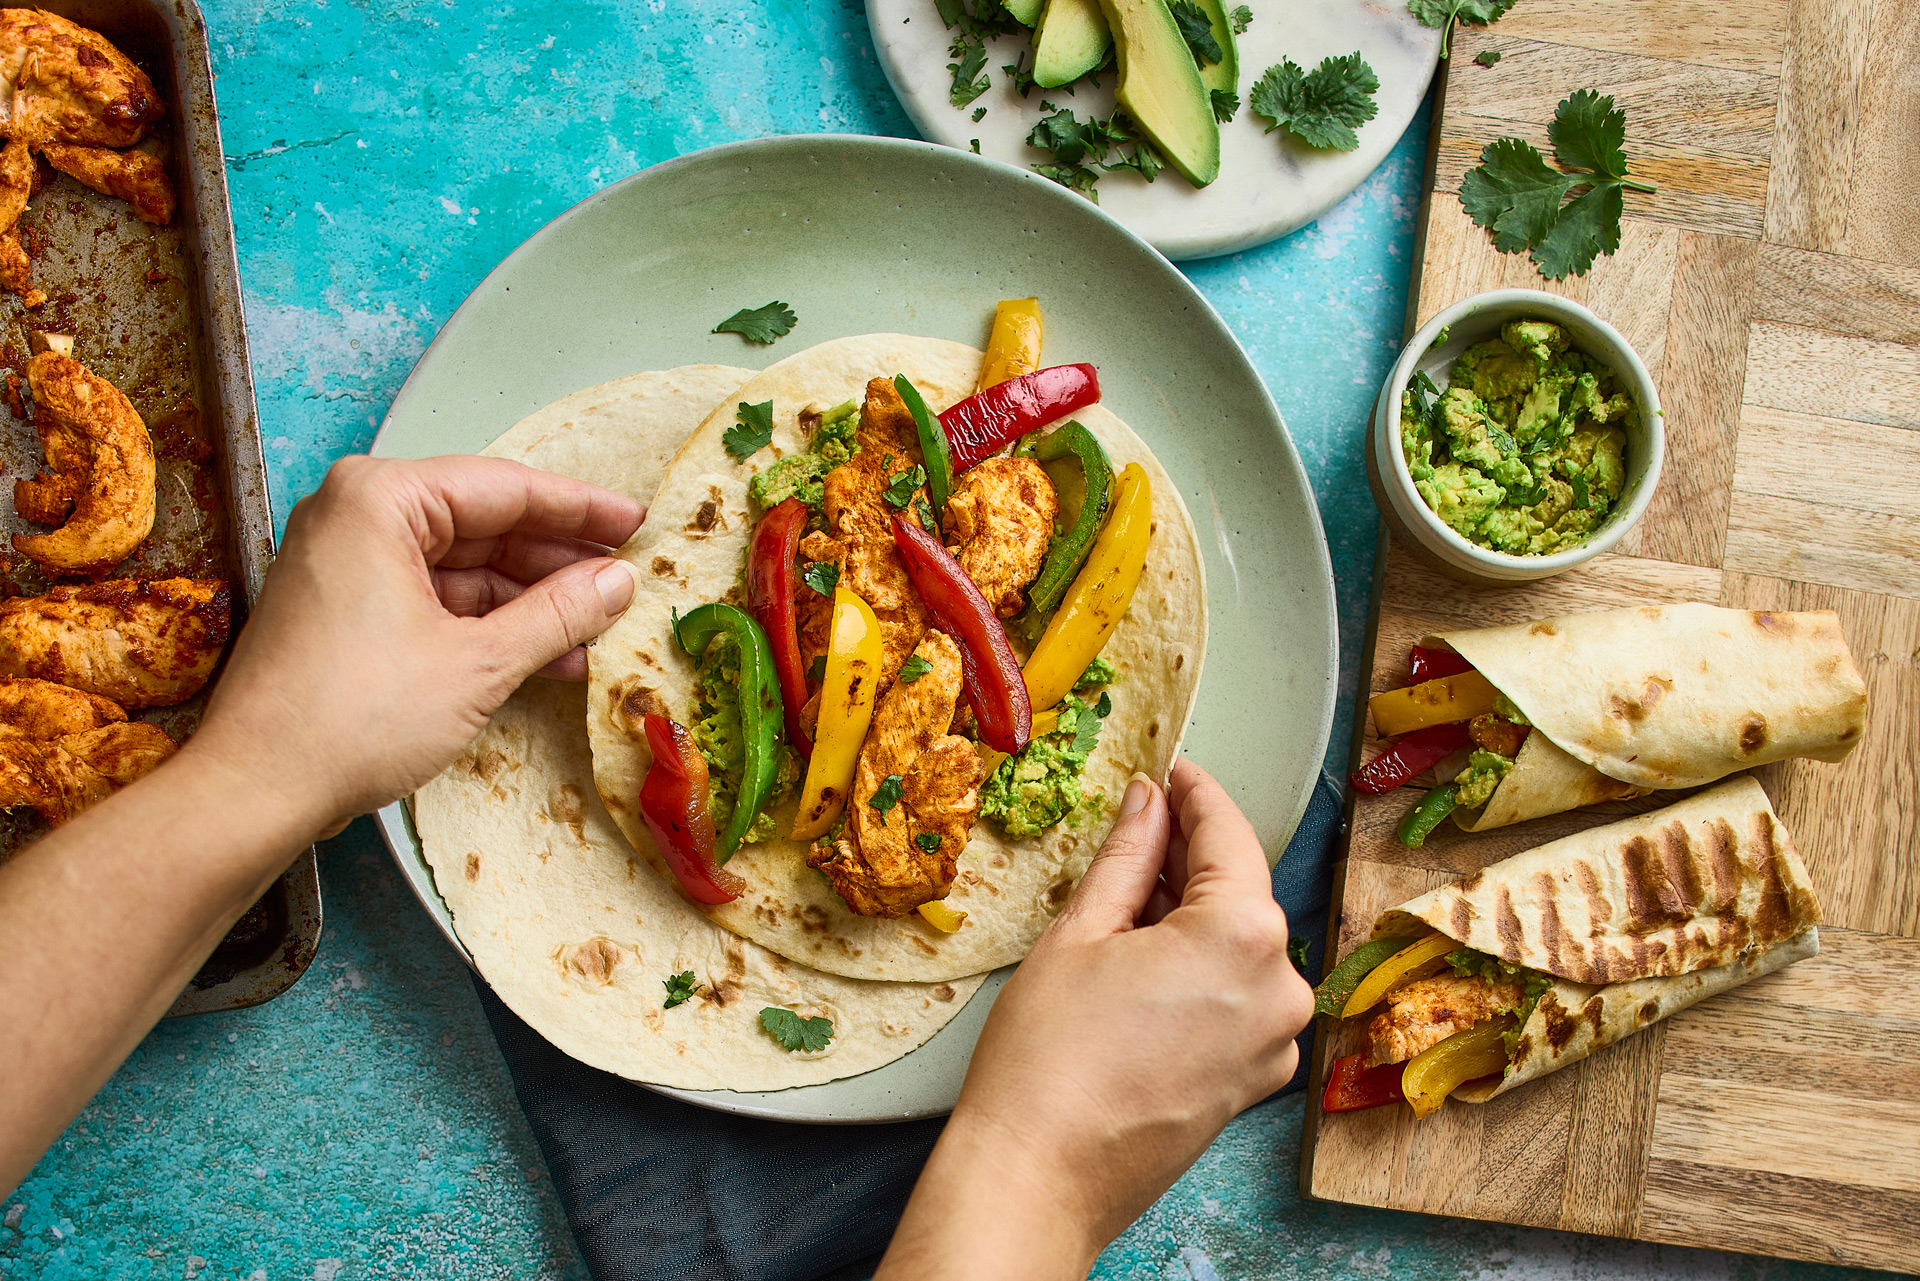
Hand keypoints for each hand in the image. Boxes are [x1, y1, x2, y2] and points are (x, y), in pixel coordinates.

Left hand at [189, 454, 642, 839]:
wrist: (257, 790)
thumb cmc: (350, 718)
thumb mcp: (478, 662)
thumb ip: (558, 612)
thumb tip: (618, 581)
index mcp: (379, 499)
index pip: (505, 487)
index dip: (581, 509)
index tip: (636, 522)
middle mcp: (356, 516)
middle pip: (484, 523)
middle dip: (557, 559)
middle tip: (626, 577)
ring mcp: (347, 563)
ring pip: (464, 566)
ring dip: (530, 599)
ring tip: (598, 626)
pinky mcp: (346, 609)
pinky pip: (435, 598)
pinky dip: (489, 624)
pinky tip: (547, 653)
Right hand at [879, 759, 1314, 1278]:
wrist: (1040, 1176)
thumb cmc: (1048, 1061)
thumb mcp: (1082, 932)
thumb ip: (1128, 856)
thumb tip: (1149, 801)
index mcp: (1244, 936)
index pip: (1227, 833)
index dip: (1193, 792)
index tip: (1169, 768)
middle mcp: (1279, 986)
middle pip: (1239, 890)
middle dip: (1188, 855)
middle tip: (1135, 824)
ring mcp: (1274, 1041)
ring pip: (1238, 945)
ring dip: (1191, 912)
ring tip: (1126, 897)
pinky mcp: (1256, 1079)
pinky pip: (1237, 995)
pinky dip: (1200, 966)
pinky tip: (1143, 959)